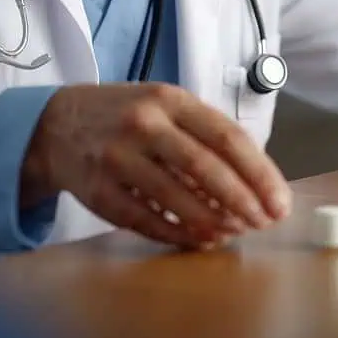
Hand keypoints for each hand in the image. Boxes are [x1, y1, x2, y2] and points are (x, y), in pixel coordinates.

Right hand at [20, 83, 291, 248]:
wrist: (57, 123)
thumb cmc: (127, 117)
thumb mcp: (166, 107)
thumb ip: (206, 135)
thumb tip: (257, 180)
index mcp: (170, 99)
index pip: (227, 136)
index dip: (259, 173)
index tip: (279, 201)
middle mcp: (143, 123)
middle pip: (204, 167)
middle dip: (242, 201)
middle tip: (263, 223)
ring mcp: (117, 157)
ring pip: (175, 197)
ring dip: (212, 222)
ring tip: (235, 233)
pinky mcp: (98, 190)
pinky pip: (146, 220)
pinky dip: (178, 233)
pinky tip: (200, 239)